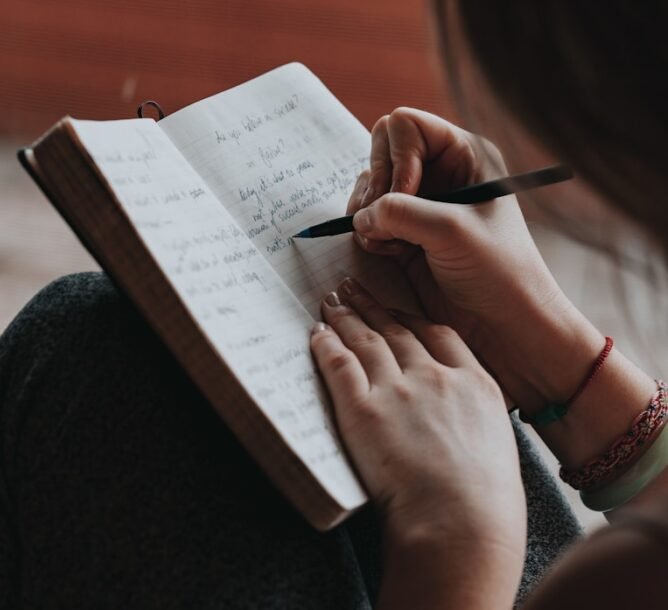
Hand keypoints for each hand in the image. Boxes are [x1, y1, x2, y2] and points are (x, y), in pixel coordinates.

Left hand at [311, 277, 525, 607]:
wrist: (461, 527)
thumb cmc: (487, 504)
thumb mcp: (497, 446)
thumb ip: (473, 419)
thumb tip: (458, 421)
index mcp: (474, 382)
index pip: (437, 333)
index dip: (410, 316)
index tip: (395, 309)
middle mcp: (435, 376)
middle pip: (396, 329)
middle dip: (372, 306)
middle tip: (353, 289)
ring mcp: (398, 390)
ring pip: (366, 340)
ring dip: (346, 317)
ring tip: (332, 301)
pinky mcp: (363, 410)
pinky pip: (339, 365)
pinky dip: (326, 346)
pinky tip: (318, 334)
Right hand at [347, 108, 602, 404]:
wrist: (505, 325)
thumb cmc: (498, 272)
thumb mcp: (450, 231)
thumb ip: (400, 210)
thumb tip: (361, 215)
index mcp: (464, 154)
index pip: (406, 125)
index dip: (397, 157)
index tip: (406, 195)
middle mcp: (440, 172)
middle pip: (380, 150)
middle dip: (376, 185)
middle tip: (385, 220)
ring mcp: (420, 202)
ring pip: (369, 186)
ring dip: (369, 213)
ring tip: (391, 242)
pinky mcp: (405, 232)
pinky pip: (368, 217)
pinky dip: (369, 233)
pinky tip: (392, 254)